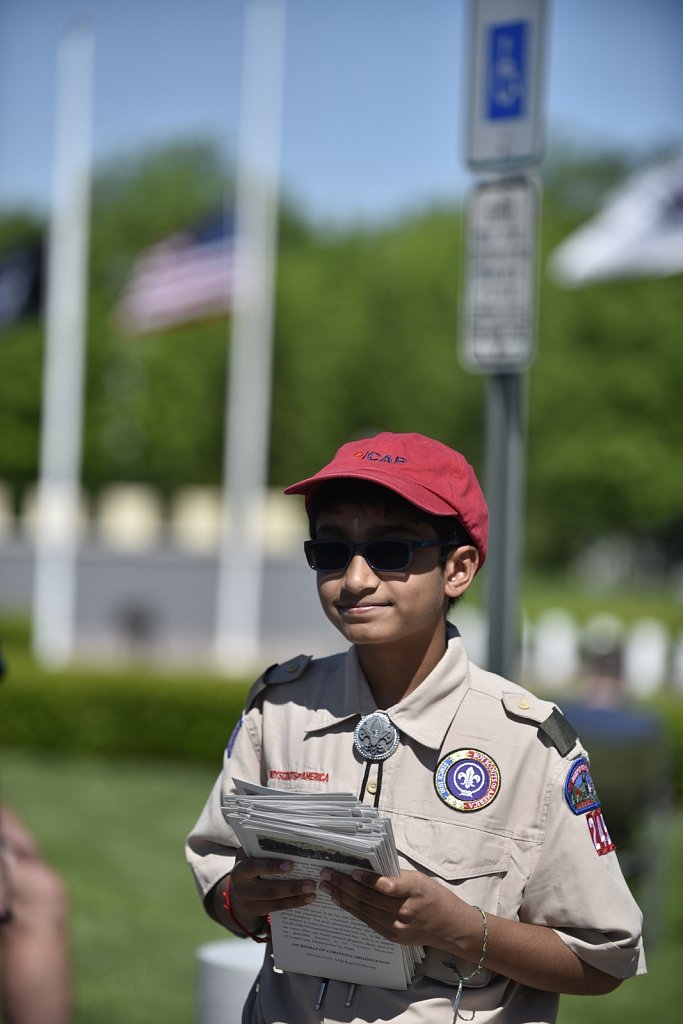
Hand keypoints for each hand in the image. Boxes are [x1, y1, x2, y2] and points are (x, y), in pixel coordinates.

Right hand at [226, 854, 317, 926]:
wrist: (239, 888)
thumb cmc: (251, 863)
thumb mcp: (250, 854)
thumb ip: (261, 849)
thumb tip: (285, 840)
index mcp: (240, 870)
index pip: (255, 867)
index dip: (272, 866)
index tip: (291, 865)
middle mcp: (242, 889)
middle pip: (269, 890)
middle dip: (291, 887)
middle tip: (310, 884)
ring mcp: (249, 903)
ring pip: (275, 903)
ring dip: (296, 898)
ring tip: (312, 893)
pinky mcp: (258, 912)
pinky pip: (277, 909)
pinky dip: (293, 904)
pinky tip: (306, 900)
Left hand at [319, 867, 462, 948]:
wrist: (449, 928)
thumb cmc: (435, 898)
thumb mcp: (420, 879)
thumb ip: (396, 876)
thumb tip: (369, 870)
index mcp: (412, 892)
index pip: (385, 886)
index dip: (367, 879)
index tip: (351, 871)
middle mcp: (402, 913)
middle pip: (368, 899)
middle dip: (344, 886)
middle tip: (327, 875)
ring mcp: (395, 928)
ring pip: (363, 911)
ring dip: (343, 898)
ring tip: (328, 887)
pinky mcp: (391, 937)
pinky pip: (367, 921)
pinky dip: (352, 910)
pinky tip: (341, 901)